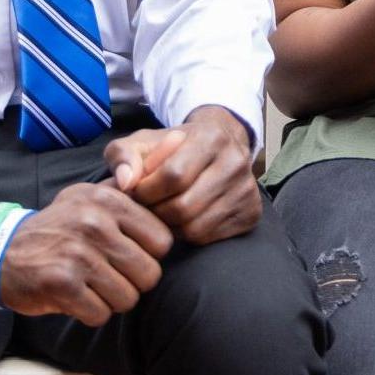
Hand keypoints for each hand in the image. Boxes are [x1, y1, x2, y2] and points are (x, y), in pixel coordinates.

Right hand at [0, 182, 174, 325]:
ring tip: (92, 285)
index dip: (149, 255)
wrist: (2, 250)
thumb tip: (179, 140)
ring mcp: (77, 253)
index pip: (163, 242)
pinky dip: (91, 313)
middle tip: (109, 274)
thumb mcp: (94, 194)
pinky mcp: (61, 283)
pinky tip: (76, 297)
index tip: (128, 253)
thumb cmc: (61, 225)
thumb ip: (136, 177)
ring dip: (112, 299)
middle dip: (133, 282)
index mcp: (108, 200)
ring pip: (127, 298)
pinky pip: (100, 314)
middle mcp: (94, 223)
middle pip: (149, 274)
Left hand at [103, 105, 262, 245]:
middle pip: (183, 207)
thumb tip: (124, 183)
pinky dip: (189, 235)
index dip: (147, 190)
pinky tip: (182, 220)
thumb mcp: (142, 142)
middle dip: (156, 212)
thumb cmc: (172, 147)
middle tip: (149, 207)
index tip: (138, 191)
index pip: (173, 175)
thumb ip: (123, 155)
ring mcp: (247, 190)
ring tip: (163, 213)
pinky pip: (209, 238)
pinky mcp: (251, 213)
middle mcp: (236, 161)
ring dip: (170, 227)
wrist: (216, 148)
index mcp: (211, 137)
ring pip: (195, 228)